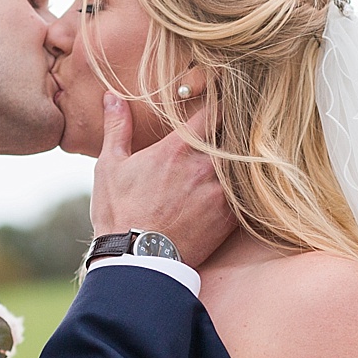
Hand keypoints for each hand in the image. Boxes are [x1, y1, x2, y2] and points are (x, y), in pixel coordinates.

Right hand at [89, 92, 236, 268]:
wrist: (136, 261)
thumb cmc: (120, 213)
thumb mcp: (110, 166)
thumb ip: (117, 127)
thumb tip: (112, 96)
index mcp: (178, 148)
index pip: (213, 111)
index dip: (219, 106)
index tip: (219, 106)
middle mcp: (204, 166)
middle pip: (235, 137)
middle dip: (235, 133)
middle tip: (234, 133)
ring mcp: (220, 193)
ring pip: (244, 166)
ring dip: (241, 163)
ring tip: (239, 163)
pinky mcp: (229, 218)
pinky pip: (247, 196)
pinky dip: (245, 191)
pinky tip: (240, 191)